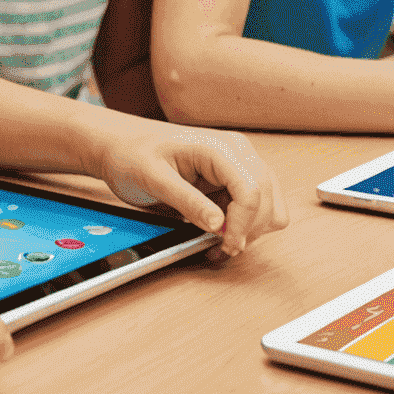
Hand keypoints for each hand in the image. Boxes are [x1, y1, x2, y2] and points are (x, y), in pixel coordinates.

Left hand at [92, 122, 287, 256]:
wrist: (123, 146)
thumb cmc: (133, 155)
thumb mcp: (154, 179)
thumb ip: (188, 201)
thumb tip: (219, 224)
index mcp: (219, 147)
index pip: (252, 189)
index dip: (243, 224)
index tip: (226, 245)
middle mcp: (237, 152)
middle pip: (267, 199)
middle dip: (248, 230)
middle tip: (220, 248)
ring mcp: (239, 165)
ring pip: (270, 206)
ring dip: (250, 230)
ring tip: (219, 242)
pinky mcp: (234, 180)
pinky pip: (257, 208)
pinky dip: (246, 227)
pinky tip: (220, 233)